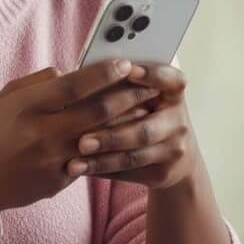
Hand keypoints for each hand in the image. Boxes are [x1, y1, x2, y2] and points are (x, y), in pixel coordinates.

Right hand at [0, 58, 160, 216]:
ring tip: (148, 109)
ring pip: (103, 139)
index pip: (73, 86)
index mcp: (28, 107)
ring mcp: (54, 160)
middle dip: (129, 96)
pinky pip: (93, 161)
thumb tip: (72, 71)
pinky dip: (111, 147)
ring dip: (129, 123)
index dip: (103, 73)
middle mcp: (43, 133)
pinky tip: (127, 137)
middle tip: (149, 85)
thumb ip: (40, 82)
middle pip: (97, 112)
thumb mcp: (7, 98)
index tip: (126, 63)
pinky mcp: (60, 181)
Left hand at [64, 63, 199, 189]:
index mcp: (173, 94)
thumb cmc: (146, 115)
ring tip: (74, 161)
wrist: (175, 159)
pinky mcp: (163, 173)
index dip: (153, 75)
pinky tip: (79, 168)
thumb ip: (117, 85)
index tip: (129, 70)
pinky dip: (101, 170)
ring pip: (133, 156)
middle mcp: (177, 122)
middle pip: (144, 129)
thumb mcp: (142, 97)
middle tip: (81, 140)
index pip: (171, 80)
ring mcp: (173, 150)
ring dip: (101, 159)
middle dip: (111, 135)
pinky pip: (128, 172)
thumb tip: (66, 74)